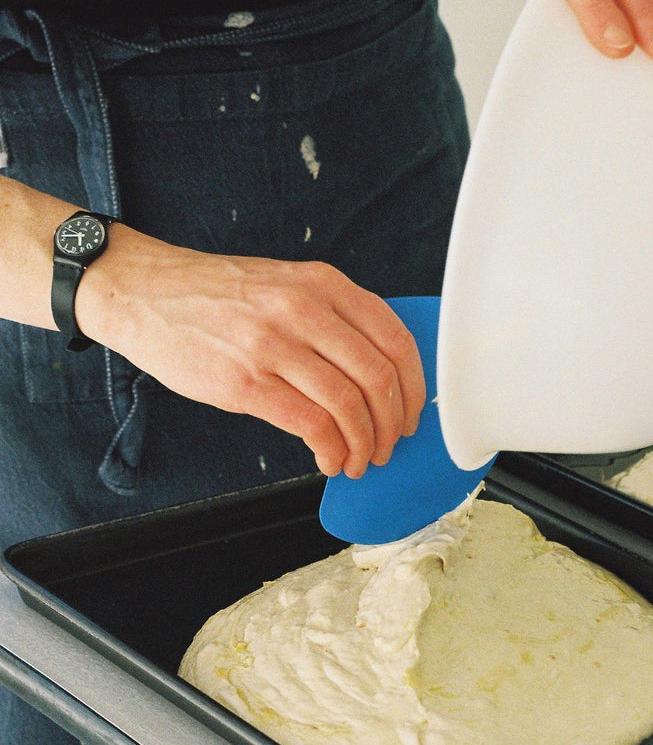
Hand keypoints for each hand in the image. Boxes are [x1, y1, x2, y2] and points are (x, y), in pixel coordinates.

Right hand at [77, 231, 425, 478]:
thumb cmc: (216, 296)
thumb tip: (376, 374)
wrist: (146, 293)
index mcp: (323, 284)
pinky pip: (311, 425)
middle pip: (379, 377)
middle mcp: (304, 310)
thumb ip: (331, 317)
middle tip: (388, 446)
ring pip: (349, 405)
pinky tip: (328, 460)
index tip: (411, 414)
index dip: (414, 388)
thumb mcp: (285, 283)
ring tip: (358, 460)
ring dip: (364, 444)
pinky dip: (331, 451)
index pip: (396, 340)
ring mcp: (274, 345)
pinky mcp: (246, 382)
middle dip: (393, 424)